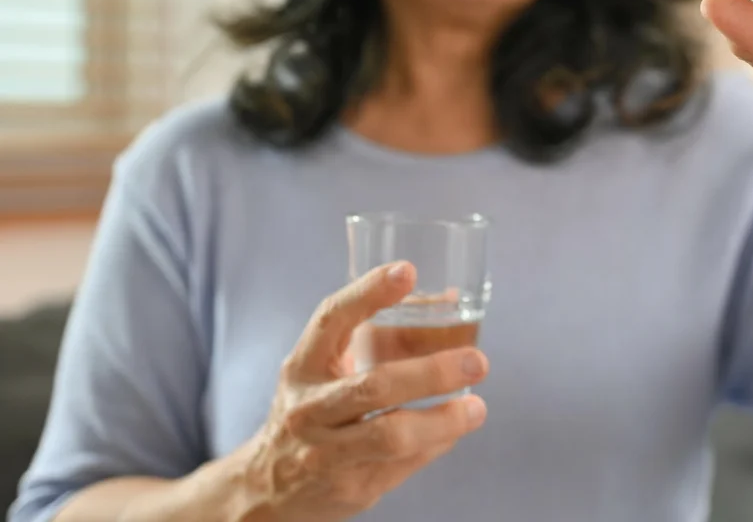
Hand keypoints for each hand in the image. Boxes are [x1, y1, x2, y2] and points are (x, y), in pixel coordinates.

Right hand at [239, 263, 488, 521]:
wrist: (267, 486)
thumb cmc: (313, 410)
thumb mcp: (326, 369)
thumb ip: (378, 336)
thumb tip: (450, 299)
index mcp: (304, 365)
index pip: (332, 320)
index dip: (367, 293)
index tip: (407, 270)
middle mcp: (309, 407)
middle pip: (374, 387)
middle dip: (432, 373)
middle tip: (477, 361)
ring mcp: (325, 452)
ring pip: (391, 435)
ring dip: (443, 420)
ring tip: (478, 408)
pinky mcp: (350, 488)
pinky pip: (403, 465)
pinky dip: (436, 444)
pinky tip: (453, 431)